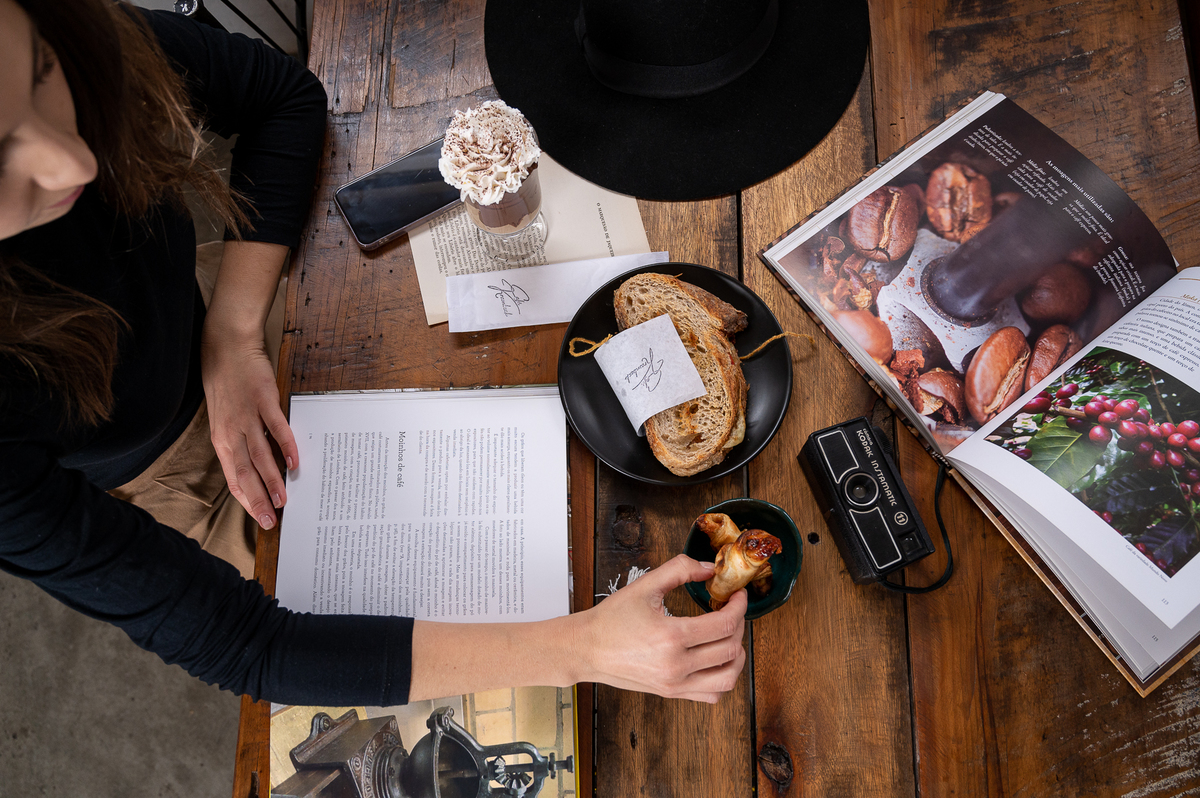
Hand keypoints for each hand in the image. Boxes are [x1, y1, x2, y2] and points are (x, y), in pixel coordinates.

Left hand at [201, 337, 296, 529]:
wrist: (226, 348)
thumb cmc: (226, 383)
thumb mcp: (225, 417)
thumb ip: (239, 440)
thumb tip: (256, 465)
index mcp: (222, 439)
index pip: (234, 478)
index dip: (247, 500)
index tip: (260, 517)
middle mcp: (232, 432)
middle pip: (245, 473)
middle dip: (258, 499)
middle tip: (270, 520)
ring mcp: (247, 416)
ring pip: (259, 456)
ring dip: (271, 480)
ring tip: (283, 499)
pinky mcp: (263, 400)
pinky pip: (275, 428)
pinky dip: (285, 446)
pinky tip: (293, 462)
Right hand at [577, 554, 747, 702]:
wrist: (586, 649)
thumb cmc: (611, 619)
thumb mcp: (644, 586)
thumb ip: (679, 570)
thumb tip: (709, 568)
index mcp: (671, 636)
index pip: (725, 624)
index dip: (739, 606)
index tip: (737, 595)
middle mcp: (676, 665)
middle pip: (731, 648)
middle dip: (739, 624)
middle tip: (732, 610)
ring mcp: (675, 683)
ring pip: (728, 677)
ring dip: (737, 655)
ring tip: (729, 637)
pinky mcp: (672, 693)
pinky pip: (712, 694)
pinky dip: (722, 678)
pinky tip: (714, 659)